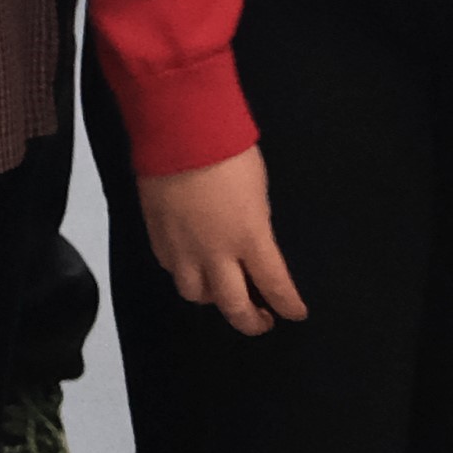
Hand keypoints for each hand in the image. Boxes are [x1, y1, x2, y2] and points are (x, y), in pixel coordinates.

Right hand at [136, 152, 308, 333]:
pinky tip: (192, 263)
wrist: (178, 131)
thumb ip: (255, 225)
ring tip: (222, 290)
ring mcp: (182, 248)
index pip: (275, 286)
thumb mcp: (258, 192)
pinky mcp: (157, 237)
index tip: (296, 313)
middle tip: (261, 320)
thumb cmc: (229, 151)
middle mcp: (216, 253)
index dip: (289, 305)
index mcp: (250, 239)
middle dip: (251, 321)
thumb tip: (249, 241)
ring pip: (196, 295)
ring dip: (213, 298)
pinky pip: (172, 269)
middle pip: (233, 306)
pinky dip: (186, 273)